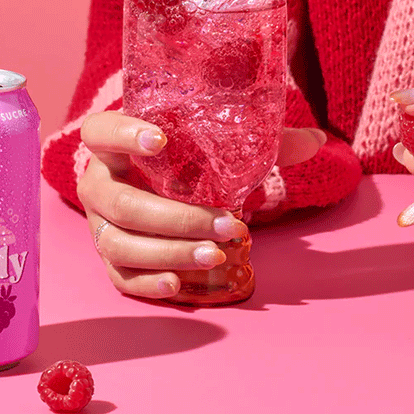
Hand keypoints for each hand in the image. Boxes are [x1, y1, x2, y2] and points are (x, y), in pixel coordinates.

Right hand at [77, 110, 325, 299]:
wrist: (152, 183)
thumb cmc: (180, 157)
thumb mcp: (211, 142)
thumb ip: (257, 140)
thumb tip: (317, 140)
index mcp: (110, 142)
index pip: (100, 130)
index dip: (124, 134)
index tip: (161, 140)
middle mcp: (96, 182)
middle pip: (120, 202)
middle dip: (175, 217)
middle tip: (226, 223)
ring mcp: (97, 224)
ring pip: (120, 243)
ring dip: (170, 252)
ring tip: (217, 256)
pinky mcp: (108, 258)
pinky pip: (120, 277)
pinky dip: (149, 283)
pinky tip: (181, 283)